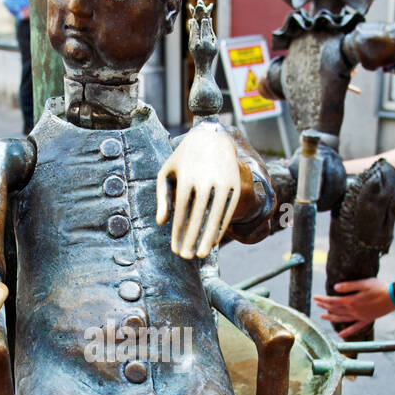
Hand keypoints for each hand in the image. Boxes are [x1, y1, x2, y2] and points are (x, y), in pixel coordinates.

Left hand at [156, 122, 240, 259]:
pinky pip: (228, 210)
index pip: (181, 211)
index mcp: (186, 178)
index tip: (175, 249)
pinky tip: (213, 241)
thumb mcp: (167, 172)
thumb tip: (161, 223)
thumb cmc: (183, 159)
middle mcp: (205, 180)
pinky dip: (221, 227)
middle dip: (191, 238)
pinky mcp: (234, 184)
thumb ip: (161, 197)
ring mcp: (222, 182)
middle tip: (186, 257)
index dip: (178, 232)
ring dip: (207, 237)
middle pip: (197, 216)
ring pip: (214, 215)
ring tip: (200, 254)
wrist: (212, 137)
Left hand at [314, 278, 393, 338]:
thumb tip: (334, 288)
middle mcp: (354, 311)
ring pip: (342, 319)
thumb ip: (348, 286)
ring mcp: (360, 317)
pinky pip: (355, 327)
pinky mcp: (367, 320)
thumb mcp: (364, 283)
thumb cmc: (380, 287)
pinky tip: (340, 335)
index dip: (323, 299)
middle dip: (325, 306)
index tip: (315, 297)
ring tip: (323, 316)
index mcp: (352, 301)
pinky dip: (347, 332)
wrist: (394, 297)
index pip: (333, 301)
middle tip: (317, 304)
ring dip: (331, 317)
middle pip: (336, 309)